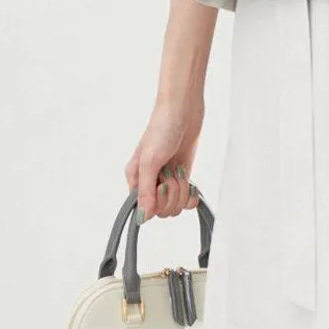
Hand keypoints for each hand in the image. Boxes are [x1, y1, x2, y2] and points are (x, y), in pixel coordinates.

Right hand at [125, 100, 203, 222]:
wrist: (183, 110)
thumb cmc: (161, 128)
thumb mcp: (149, 161)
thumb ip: (146, 191)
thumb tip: (141, 217)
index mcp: (136, 179)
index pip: (145, 209)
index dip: (157, 202)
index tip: (161, 185)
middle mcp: (150, 182)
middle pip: (163, 210)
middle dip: (172, 193)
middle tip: (171, 172)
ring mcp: (167, 181)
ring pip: (176, 205)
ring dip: (182, 190)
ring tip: (179, 170)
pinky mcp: (183, 177)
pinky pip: (187, 200)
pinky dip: (192, 194)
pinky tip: (190, 181)